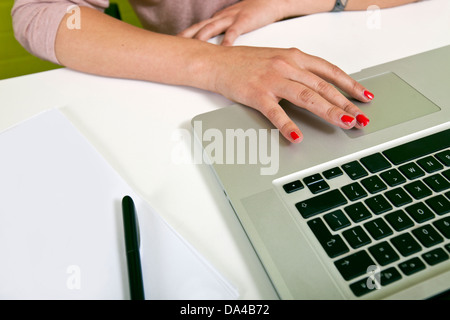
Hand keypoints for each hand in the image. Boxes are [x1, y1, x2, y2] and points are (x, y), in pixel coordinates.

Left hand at [178, 0, 284, 45]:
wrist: (271, 2)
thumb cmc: (252, 15)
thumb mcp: (233, 25)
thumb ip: (222, 37)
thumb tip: (214, 55)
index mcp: (217, 20)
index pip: (196, 29)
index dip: (184, 37)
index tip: (171, 47)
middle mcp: (220, 18)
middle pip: (198, 28)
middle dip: (184, 38)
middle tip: (172, 49)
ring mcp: (231, 18)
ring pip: (210, 28)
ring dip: (200, 39)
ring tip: (191, 51)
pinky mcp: (244, 20)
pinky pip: (233, 32)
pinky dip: (227, 42)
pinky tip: (223, 51)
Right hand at [208, 46, 372, 142]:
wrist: (217, 62)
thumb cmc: (245, 62)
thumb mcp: (277, 60)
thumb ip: (298, 71)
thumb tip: (318, 88)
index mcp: (294, 56)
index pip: (330, 71)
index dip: (350, 84)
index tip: (365, 97)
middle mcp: (287, 66)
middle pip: (323, 86)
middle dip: (346, 104)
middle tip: (361, 118)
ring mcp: (272, 79)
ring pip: (307, 97)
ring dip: (329, 111)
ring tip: (345, 123)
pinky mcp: (257, 94)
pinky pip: (276, 112)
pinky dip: (288, 126)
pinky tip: (297, 136)